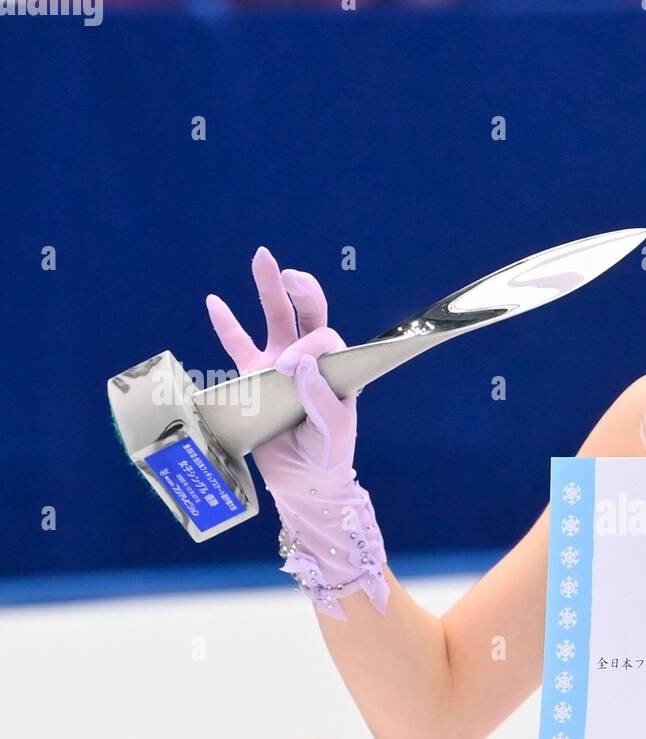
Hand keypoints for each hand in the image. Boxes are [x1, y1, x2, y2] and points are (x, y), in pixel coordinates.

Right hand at [205, 246, 352, 495]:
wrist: (303, 481)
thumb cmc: (327, 455)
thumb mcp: (334, 434)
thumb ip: (322, 402)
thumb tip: (300, 363)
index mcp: (337, 371)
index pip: (325, 341)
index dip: (308, 346)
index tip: (290, 368)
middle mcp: (311, 362)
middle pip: (308, 316)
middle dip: (302, 291)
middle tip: (290, 275)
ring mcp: (280, 366)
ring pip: (275, 320)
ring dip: (269, 288)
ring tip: (263, 257)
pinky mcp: (255, 378)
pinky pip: (238, 346)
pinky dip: (227, 325)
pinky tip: (214, 302)